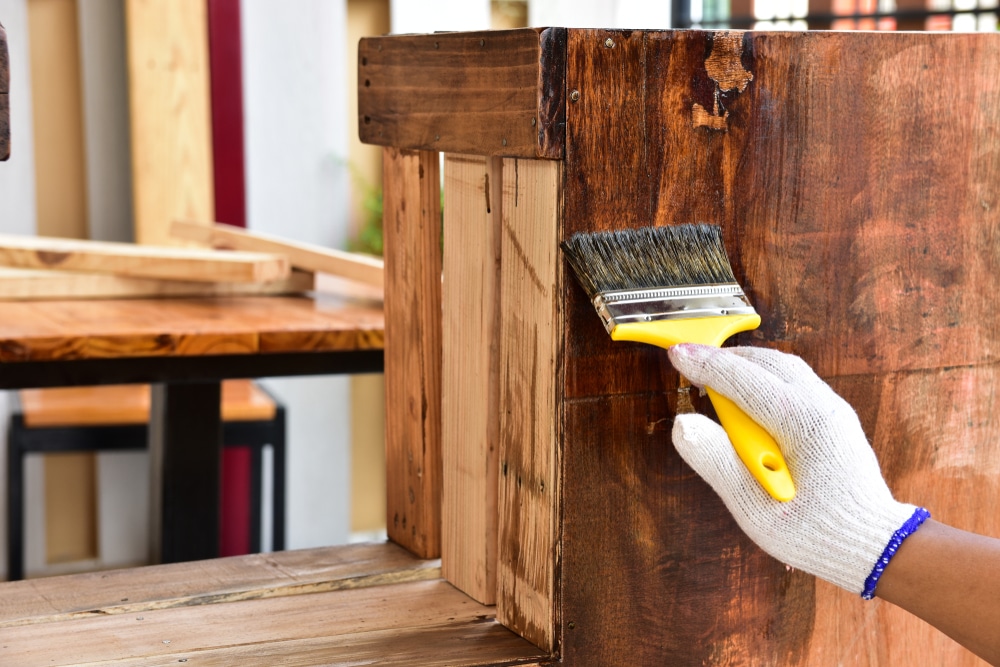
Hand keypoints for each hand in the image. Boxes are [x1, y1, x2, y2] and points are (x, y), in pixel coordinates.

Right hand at [667, 343, 927, 597]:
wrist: (875, 546)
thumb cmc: (817, 534)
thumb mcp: (755, 510)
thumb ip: (716, 463)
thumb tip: (683, 424)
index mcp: (804, 425)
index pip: (743, 380)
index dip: (704, 365)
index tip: (675, 354)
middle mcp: (823, 407)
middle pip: (766, 362)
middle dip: (723, 359)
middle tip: (689, 364)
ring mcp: (833, 409)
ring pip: (783, 367)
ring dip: (745, 366)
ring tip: (713, 379)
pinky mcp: (833, 418)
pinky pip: (795, 382)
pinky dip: (764, 378)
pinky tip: (745, 399)